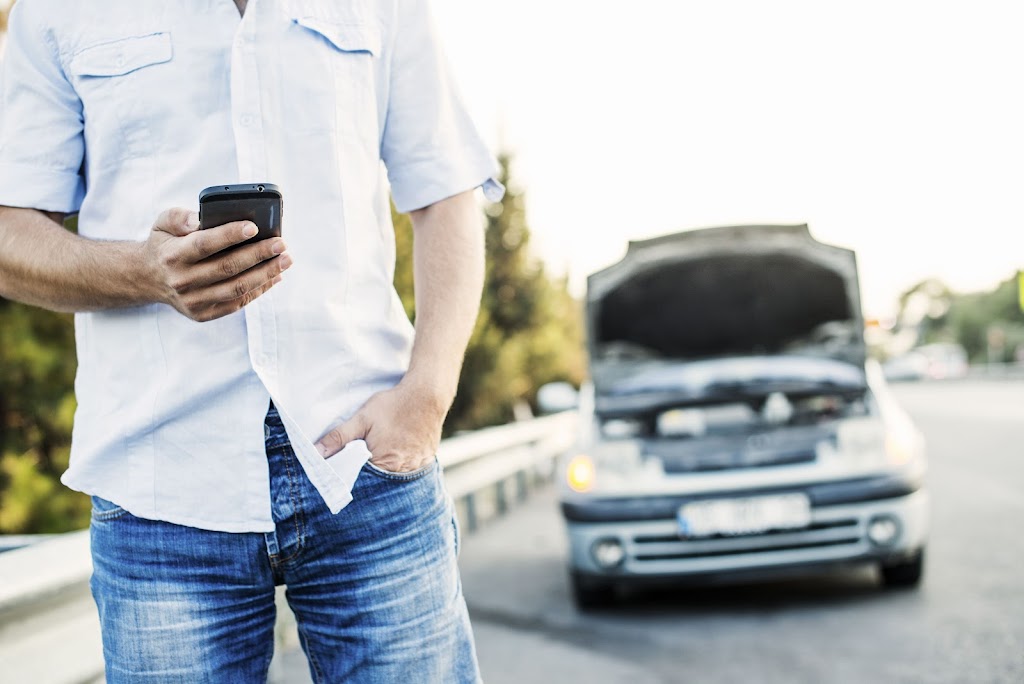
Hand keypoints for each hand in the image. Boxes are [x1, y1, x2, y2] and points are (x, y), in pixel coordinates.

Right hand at [142, 207, 291, 321]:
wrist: (148, 278)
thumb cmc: (165, 244)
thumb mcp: (163, 223)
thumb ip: (182, 217)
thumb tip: (202, 218)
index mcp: (173, 255)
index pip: (204, 244)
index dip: (230, 235)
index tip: (255, 227)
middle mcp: (182, 280)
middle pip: (226, 268)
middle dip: (258, 255)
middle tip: (282, 244)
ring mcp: (193, 301)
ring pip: (236, 289)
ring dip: (265, 274)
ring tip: (285, 260)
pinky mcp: (203, 314)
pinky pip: (237, 303)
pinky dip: (259, 290)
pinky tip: (275, 276)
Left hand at [315, 381, 447, 472]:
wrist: (427, 394)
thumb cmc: (393, 405)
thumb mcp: (362, 418)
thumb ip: (338, 437)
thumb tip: (315, 453)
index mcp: (383, 464)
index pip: (363, 482)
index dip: (354, 478)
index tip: (346, 474)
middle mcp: (402, 471)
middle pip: (381, 483)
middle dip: (370, 478)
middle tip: (364, 465)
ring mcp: (417, 466)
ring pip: (397, 479)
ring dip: (387, 473)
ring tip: (381, 458)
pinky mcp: (427, 459)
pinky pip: (412, 470)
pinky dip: (403, 467)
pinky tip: (398, 455)